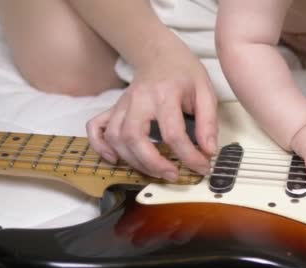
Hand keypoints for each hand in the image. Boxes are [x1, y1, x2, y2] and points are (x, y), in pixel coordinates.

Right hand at [86, 51, 217, 181]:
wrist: (161, 53)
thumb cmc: (185, 73)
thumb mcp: (205, 92)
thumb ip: (208, 122)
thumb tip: (209, 151)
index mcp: (165, 94)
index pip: (173, 132)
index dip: (188, 156)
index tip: (202, 167)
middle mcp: (139, 99)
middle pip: (134, 136)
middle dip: (153, 163)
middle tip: (173, 175)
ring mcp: (122, 103)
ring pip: (115, 137)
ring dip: (133, 161)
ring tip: (155, 171)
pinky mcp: (113, 108)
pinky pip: (96, 128)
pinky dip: (101, 146)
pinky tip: (115, 159)